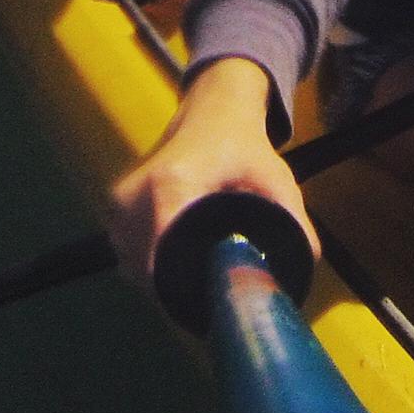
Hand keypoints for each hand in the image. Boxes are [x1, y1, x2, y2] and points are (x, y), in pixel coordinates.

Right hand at [108, 58, 317, 285]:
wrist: (212, 108)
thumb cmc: (244, 145)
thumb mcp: (277, 179)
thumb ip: (293, 223)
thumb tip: (300, 270)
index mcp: (171, 184)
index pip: (161, 258)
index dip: (187, 292)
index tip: (214, 304)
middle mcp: (133, 195)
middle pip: (148, 272)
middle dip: (181, 292)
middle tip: (214, 294)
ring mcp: (118, 203)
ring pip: (135, 268)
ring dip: (164, 282)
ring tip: (198, 277)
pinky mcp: (113, 208)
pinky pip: (128, 255)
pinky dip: (151, 265)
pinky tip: (179, 260)